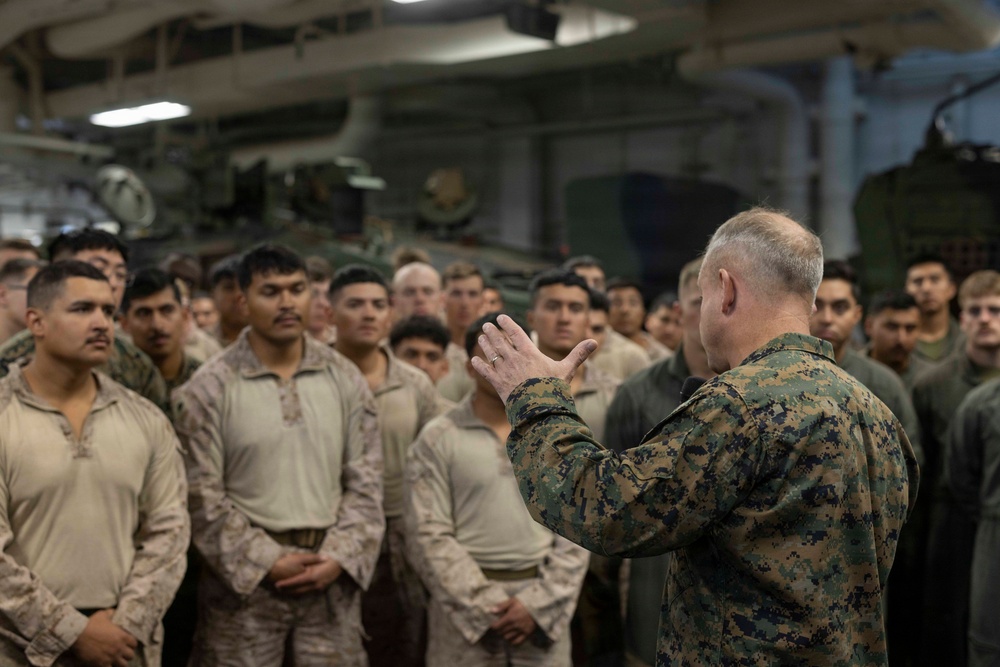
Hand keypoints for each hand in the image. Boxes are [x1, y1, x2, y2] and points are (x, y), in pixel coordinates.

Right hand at [70, 609, 137, 666]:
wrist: (78, 635)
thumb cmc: (91, 624)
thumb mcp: (102, 615)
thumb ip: (110, 613)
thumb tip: (113, 611)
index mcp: (122, 636)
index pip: (134, 643)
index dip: (131, 644)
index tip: (127, 644)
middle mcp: (119, 648)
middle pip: (130, 655)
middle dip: (127, 654)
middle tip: (121, 653)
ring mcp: (111, 657)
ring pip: (123, 665)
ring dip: (120, 662)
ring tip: (116, 660)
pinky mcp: (102, 664)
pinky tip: (106, 664)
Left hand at [273, 555, 341, 594]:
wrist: (340, 564)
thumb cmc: (328, 559)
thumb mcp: (316, 558)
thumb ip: (306, 561)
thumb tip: (295, 558)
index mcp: (312, 576)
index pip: (295, 582)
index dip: (285, 584)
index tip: (277, 584)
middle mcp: (314, 584)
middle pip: (297, 590)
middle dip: (287, 590)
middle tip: (277, 589)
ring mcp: (318, 587)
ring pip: (302, 592)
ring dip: (292, 592)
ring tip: (283, 590)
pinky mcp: (320, 588)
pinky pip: (307, 591)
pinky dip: (300, 591)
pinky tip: (295, 589)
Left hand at [471, 314, 596, 402]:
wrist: (540, 409)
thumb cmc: (554, 389)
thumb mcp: (567, 370)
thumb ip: (578, 354)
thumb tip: (594, 341)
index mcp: (530, 353)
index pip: (516, 333)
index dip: (508, 324)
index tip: (500, 317)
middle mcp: (515, 359)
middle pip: (500, 341)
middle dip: (493, 332)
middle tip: (487, 325)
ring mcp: (505, 371)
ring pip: (491, 354)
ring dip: (485, 345)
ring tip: (481, 337)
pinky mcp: (498, 384)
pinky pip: (486, 372)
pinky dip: (479, 366)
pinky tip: (473, 360)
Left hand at [490, 598, 536, 645]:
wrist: (538, 606)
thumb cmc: (524, 602)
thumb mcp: (512, 601)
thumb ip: (501, 606)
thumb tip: (491, 610)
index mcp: (510, 617)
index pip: (496, 626)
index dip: (493, 625)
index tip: (494, 623)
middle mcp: (514, 625)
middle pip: (501, 632)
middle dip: (499, 629)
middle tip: (500, 626)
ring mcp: (521, 630)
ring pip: (507, 637)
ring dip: (505, 634)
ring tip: (506, 630)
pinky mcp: (527, 633)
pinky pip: (517, 641)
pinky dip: (512, 640)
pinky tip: (511, 636)